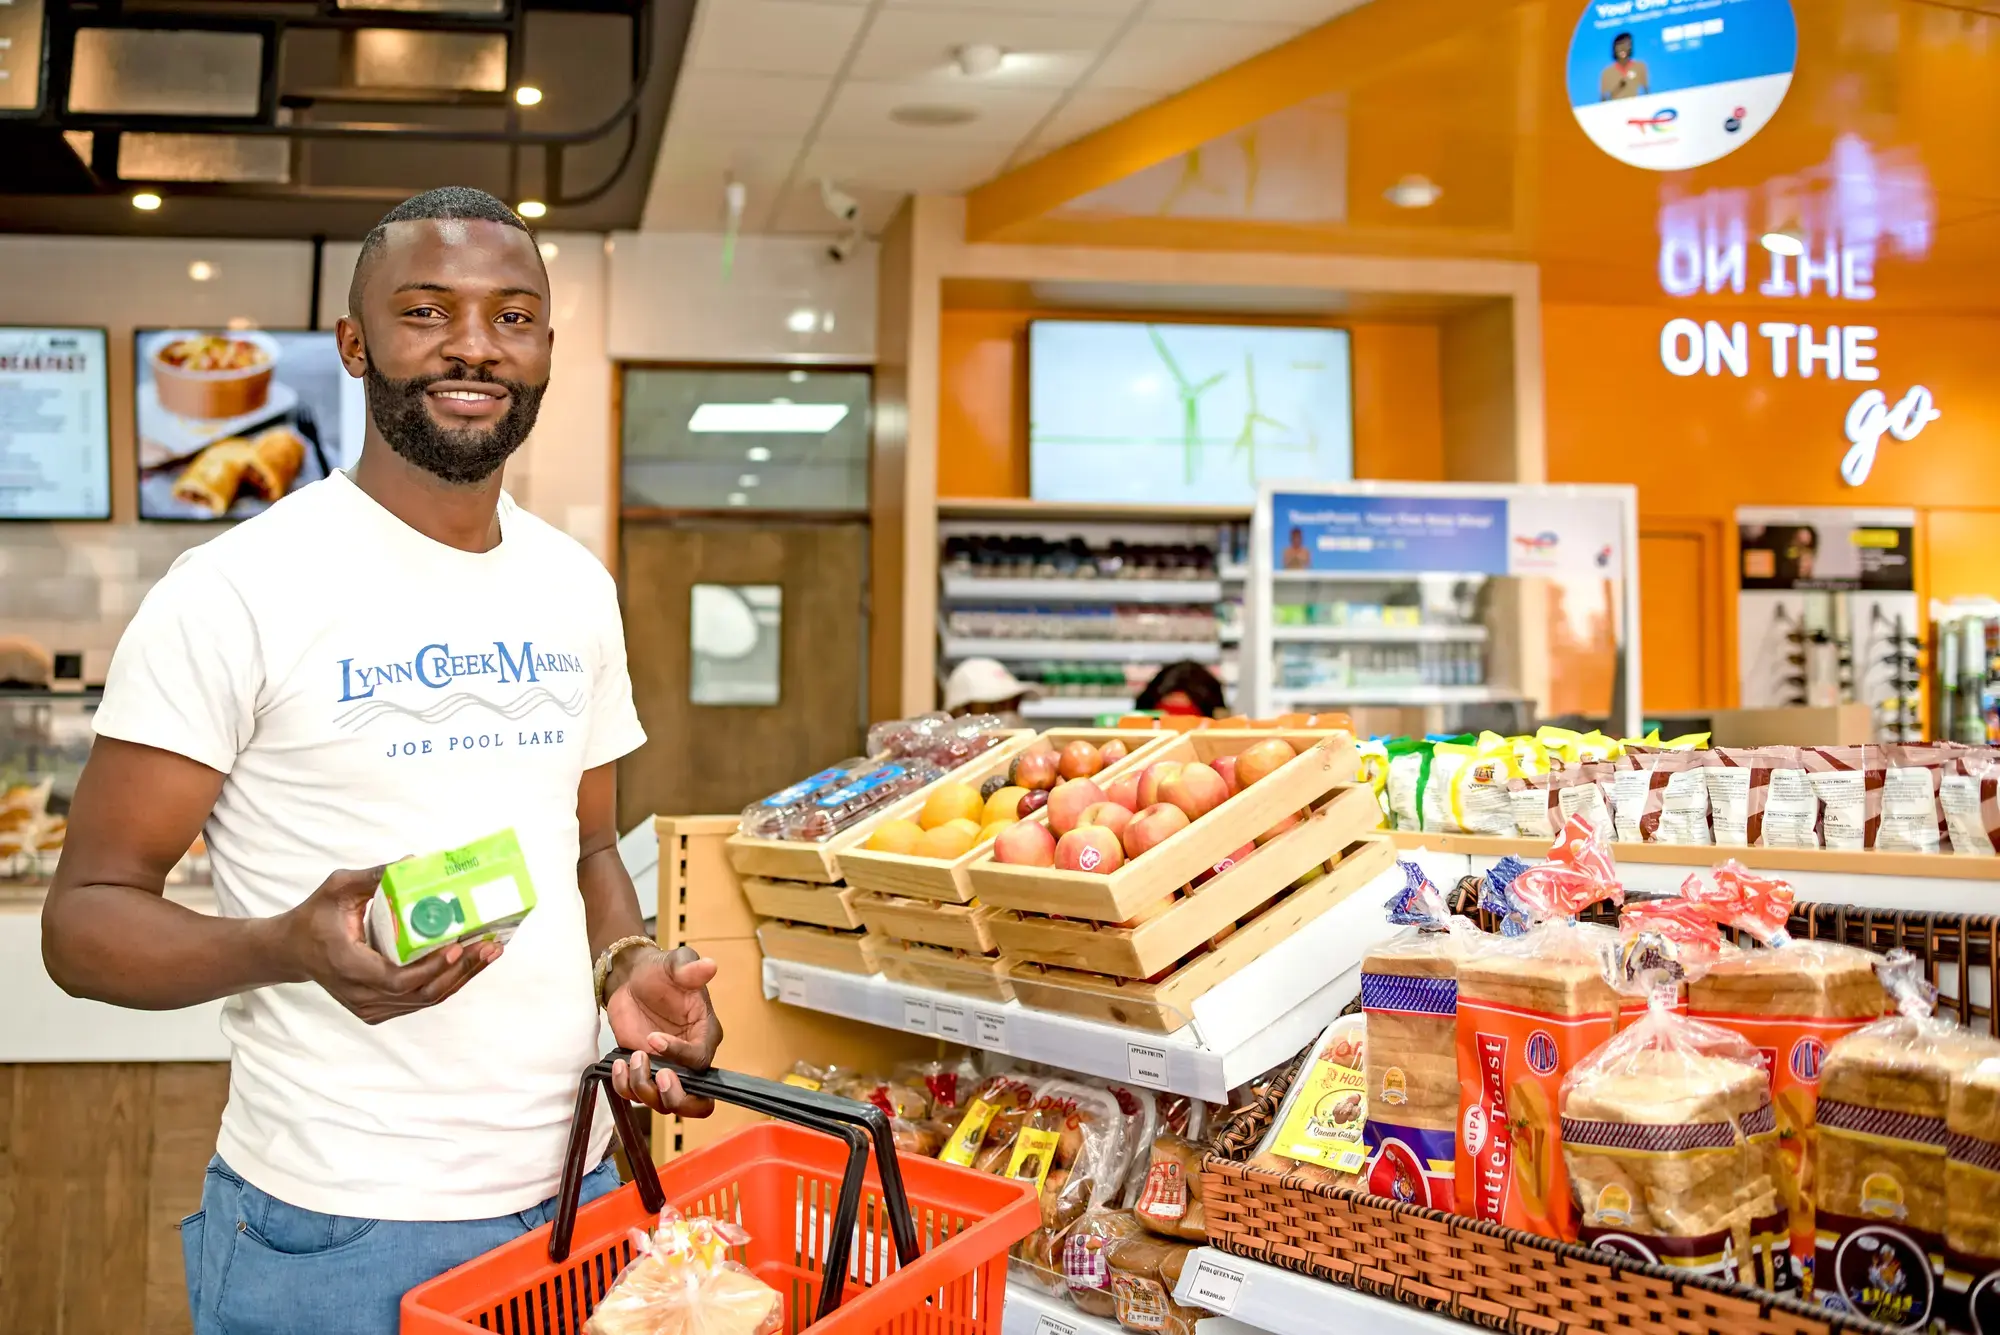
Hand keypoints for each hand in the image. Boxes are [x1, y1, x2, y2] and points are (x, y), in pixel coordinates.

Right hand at [273, 865, 499, 1024]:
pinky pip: (418, 1001)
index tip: (458, 946)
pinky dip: (446, 983)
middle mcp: (359, 994)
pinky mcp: (376, 1010)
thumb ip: (372, 876)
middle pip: (420, 993)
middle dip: (460, 970)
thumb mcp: (336, 889)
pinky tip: (469, 964)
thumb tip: (413, 861)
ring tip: (489, 953)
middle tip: (489, 946)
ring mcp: (368, 1007)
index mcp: (348, 966)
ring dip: (460, 978)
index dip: (431, 967)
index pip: (397, 979)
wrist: (291, 952)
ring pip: (423, 1001)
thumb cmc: (314, 917)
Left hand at [606, 945, 720, 1116]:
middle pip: (697, 1102)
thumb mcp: (675, 964)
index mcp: (705, 1035)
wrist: (633, 980)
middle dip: (676, 1097)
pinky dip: (624, 1087)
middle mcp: (690, 1060)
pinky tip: (617, 1064)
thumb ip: (690, 969)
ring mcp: (667, 1069)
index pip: (701, 1060)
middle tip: (657, 1076)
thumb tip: (710, 965)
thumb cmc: (660, 971)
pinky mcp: (644, 1073)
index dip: (680, 1056)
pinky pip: (636, 1095)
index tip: (654, 1038)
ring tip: (629, 1059)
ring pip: (663, 1103)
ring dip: (643, 1088)